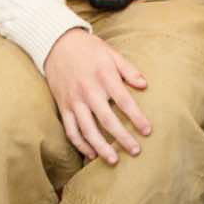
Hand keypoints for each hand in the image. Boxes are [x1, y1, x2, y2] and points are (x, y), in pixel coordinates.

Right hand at [44, 28, 151, 164]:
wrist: (56, 44)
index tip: (147, 131)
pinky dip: (80, 144)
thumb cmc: (88, 49)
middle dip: (122, 138)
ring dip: (101, 147)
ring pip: (87, 130)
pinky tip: (92, 153)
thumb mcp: (111, 53)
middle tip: (135, 151)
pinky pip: (71, 129)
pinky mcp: (63, 106)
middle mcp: (88, 91)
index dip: (137, 118)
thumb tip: (144, 85)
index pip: (124, 101)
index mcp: (104, 77)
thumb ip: (128, 70)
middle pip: (107, 120)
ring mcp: (74, 101)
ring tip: (114, 160)